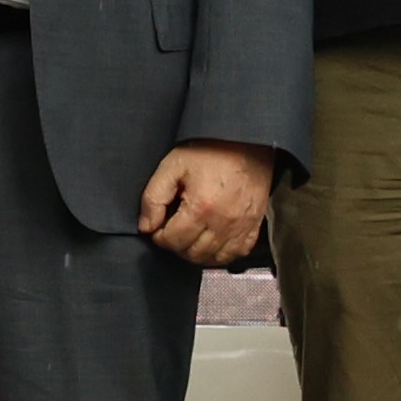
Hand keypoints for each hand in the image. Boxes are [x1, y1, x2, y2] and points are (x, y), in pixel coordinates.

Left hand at [138, 139, 276, 269]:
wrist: (247, 142)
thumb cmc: (209, 152)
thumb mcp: (172, 166)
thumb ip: (153, 198)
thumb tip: (146, 227)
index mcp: (201, 208)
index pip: (173, 241)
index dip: (159, 236)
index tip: (158, 227)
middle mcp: (223, 223)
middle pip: (192, 253)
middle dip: (176, 246)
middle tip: (172, 232)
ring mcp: (241, 227)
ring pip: (213, 258)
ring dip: (196, 253)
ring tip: (188, 238)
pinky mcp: (254, 226)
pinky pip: (237, 254)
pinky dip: (221, 254)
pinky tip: (211, 242)